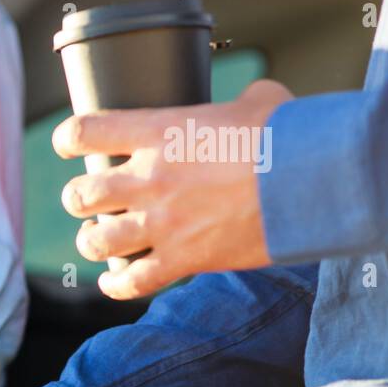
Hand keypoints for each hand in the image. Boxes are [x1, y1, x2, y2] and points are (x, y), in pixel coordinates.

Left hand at [53, 79, 293, 299]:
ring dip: (94, 241)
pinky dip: (116, 285)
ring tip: (103, 239)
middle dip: (80, 200)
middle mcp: (149, 178)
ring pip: (94, 242)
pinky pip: (130, 282)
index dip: (68, 140)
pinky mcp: (183, 260)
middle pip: (78, 196)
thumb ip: (239, 103)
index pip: (83, 132)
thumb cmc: (294, 134)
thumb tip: (252, 103)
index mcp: (159, 132)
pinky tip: (115, 280)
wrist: (319, 180)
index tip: (70, 145)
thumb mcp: (261, 101)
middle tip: (95, 202)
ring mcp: (162, 223)